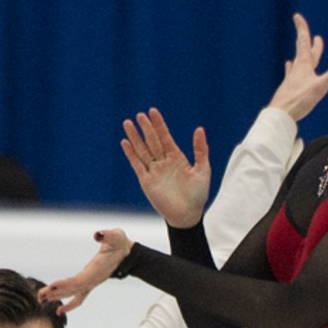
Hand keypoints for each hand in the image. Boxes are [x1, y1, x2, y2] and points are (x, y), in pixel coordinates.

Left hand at [38, 228, 133, 314]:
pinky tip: (58, 310)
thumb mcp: (117, 236)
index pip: (81, 279)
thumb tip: (98, 235)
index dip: (67, 283)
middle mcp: (94, 279)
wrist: (127, 255)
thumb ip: (108, 235)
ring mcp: (92, 283)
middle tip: (40, 295)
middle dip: (56, 292)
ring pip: (73, 294)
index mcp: (98, 269)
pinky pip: (78, 297)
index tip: (52, 285)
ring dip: (57, 297)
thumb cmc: (119, 243)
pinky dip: (68, 304)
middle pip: (73, 289)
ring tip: (41, 299)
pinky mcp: (90, 283)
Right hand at [120, 108, 209, 228]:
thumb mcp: (202, 169)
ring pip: (142, 150)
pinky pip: (137, 165)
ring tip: (127, 123)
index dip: (159, 124)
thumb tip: (199, 129)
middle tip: (138, 115)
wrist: (187, 216)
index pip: (165, 137)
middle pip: (152, 141)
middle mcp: (164, 162)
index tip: (152, 111)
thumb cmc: (198, 195)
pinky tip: (125, 142)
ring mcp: (154, 171)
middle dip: (145, 128)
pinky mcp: (146, 182)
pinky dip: (131, 154)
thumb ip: (200, 149)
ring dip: (135, 137)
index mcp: (177, 158)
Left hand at [267, 13, 327, 120]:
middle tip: (313, 36)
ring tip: (298, 53)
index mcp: (304, 66)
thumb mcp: (321, 86)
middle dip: (308, 42)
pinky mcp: (288, 90)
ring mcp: (291, 80)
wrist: (279, 116)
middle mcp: (296, 70)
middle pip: (303, 53)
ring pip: (297, 64)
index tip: (297, 16)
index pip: (303, 42)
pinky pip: (291, 76)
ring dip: (301, 57)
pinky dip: (292, 70)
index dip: (302, 29)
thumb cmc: (299, 101)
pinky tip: (289, 70)